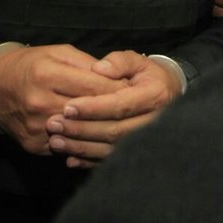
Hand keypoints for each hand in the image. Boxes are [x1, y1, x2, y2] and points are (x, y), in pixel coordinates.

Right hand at [0, 44, 127, 155]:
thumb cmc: (32, 64)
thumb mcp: (58, 52)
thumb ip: (87, 64)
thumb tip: (116, 78)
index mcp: (47, 74)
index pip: (93, 86)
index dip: (117, 89)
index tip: (136, 90)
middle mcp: (40, 102)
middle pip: (88, 111)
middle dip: (113, 110)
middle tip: (134, 109)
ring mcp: (36, 127)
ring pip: (80, 132)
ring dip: (101, 129)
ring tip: (119, 123)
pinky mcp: (34, 145)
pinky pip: (67, 147)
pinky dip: (82, 142)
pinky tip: (97, 136)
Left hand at [46, 50, 179, 168]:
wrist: (168, 95)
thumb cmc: (147, 75)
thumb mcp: (137, 60)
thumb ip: (118, 61)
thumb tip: (98, 68)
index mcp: (154, 96)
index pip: (120, 105)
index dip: (93, 108)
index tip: (67, 107)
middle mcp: (153, 122)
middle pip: (114, 131)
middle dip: (81, 129)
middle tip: (53, 124)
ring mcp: (147, 142)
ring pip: (111, 149)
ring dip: (81, 147)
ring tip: (56, 141)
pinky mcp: (138, 153)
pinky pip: (112, 160)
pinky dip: (90, 162)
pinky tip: (70, 159)